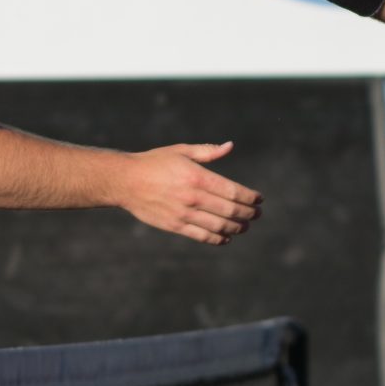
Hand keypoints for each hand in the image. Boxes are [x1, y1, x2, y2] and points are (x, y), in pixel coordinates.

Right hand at [114, 141, 263, 245]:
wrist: (125, 181)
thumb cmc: (154, 162)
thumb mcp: (181, 151)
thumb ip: (207, 151)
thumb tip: (230, 146)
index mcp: (197, 176)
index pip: (233, 191)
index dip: (250, 197)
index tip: (259, 199)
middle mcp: (193, 196)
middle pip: (230, 210)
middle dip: (249, 213)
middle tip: (257, 214)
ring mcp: (183, 213)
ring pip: (219, 226)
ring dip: (237, 228)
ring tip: (245, 227)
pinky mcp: (174, 225)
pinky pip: (202, 236)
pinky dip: (218, 239)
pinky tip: (226, 237)